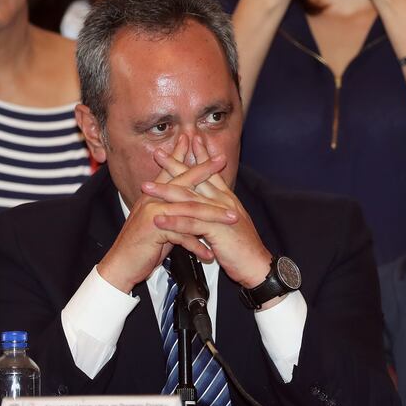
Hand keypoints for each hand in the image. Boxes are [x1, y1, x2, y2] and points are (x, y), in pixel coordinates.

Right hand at [97, 135, 237, 293]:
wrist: (120, 265)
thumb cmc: (141, 246)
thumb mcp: (156, 223)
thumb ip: (170, 211)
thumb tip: (184, 203)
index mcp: (152, 195)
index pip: (172, 171)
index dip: (186, 156)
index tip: (197, 145)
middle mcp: (152, 199)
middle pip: (182, 181)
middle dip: (204, 170)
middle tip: (222, 159)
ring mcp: (153, 212)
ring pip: (189, 209)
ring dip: (213, 216)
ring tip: (233, 219)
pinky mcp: (155, 229)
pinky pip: (182, 234)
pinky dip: (197, 245)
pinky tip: (209, 253)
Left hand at [143, 136, 271, 288]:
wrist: (258, 266)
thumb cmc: (243, 247)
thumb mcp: (228, 223)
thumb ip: (216, 210)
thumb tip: (205, 203)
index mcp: (226, 199)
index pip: (210, 172)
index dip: (199, 155)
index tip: (188, 140)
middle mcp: (223, 202)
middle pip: (196, 179)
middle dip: (176, 164)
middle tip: (158, 153)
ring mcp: (220, 215)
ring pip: (189, 199)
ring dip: (166, 191)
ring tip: (147, 186)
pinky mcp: (217, 232)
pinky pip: (192, 225)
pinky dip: (174, 221)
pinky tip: (159, 219)